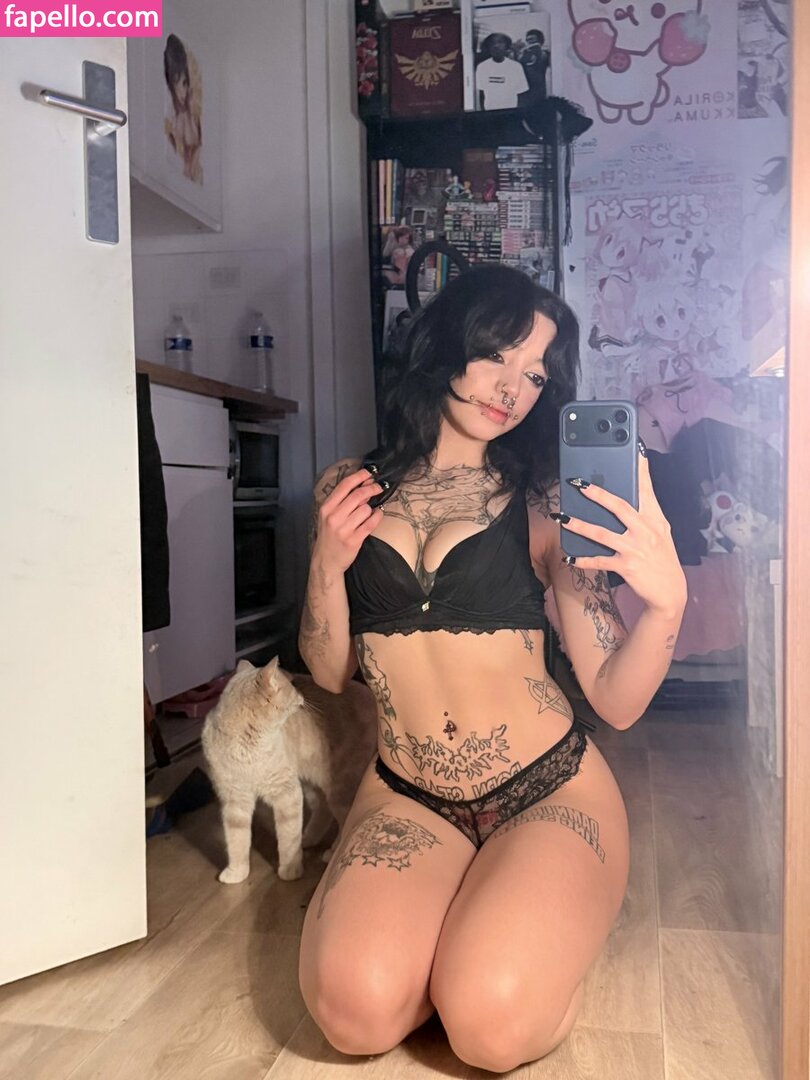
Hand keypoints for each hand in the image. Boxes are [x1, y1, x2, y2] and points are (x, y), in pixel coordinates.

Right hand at [313, 468, 383, 574]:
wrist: (326, 561)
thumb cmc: (329, 536)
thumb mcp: (328, 516)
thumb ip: (342, 501)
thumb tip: (363, 484)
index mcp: (326, 508)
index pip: (344, 486)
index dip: (359, 476)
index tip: (369, 472)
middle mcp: (334, 517)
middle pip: (358, 495)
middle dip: (372, 488)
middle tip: (379, 487)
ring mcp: (344, 529)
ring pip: (366, 509)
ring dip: (372, 506)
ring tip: (371, 509)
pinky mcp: (354, 539)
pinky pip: (371, 523)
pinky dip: (377, 516)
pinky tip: (377, 514)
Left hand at [556, 451, 686, 617]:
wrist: (670, 592)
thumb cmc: (662, 559)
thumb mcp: (661, 533)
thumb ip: (646, 515)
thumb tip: (627, 497)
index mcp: (655, 520)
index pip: (647, 490)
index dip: (641, 471)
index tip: (635, 451)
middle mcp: (646, 531)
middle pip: (619, 506)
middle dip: (597, 494)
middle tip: (578, 484)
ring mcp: (636, 549)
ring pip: (602, 533)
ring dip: (579, 525)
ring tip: (562, 517)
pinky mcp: (626, 566)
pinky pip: (599, 561)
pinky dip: (583, 560)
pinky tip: (569, 557)